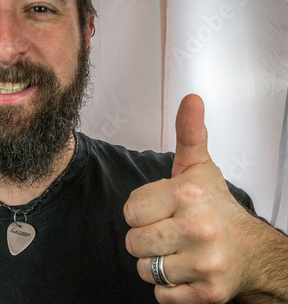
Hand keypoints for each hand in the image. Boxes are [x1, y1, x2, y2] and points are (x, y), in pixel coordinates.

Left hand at [123, 94, 287, 302]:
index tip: (162, 209)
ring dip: (155, 262)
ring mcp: (205, 263)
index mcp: (188, 194)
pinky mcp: (207, 294)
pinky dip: (168, 286)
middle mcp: (198, 228)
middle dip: (146, 237)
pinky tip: (185, 269)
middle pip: (134, 241)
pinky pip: (160, 295)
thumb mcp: (199, 166)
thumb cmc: (217, 207)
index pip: (130, 210)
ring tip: (177, 250)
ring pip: (144, 269)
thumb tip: (191, 98)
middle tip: (169, 231)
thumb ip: (189, 133)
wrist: (252, 251)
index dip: (142, 210)